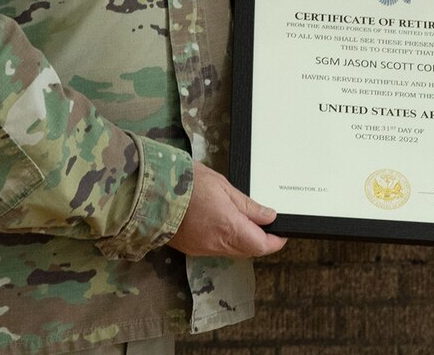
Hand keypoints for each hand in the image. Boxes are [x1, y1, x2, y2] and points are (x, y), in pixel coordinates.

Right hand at [167, 161, 286, 257]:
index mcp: (229, 228)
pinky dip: (224, 240)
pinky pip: (215, 249)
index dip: (275, 242)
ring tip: (242, 220)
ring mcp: (202, 249)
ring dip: (242, 240)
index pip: (261, 245)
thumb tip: (269, 216)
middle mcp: (217, 244)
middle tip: (265, 224)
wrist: (152, 192)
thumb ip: (248, 206)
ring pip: (232, 251)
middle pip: (248, 250)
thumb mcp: (223, 186)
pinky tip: (221, 223)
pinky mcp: (191, 248)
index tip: (282, 233)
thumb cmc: (187, 182)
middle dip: (260, 241)